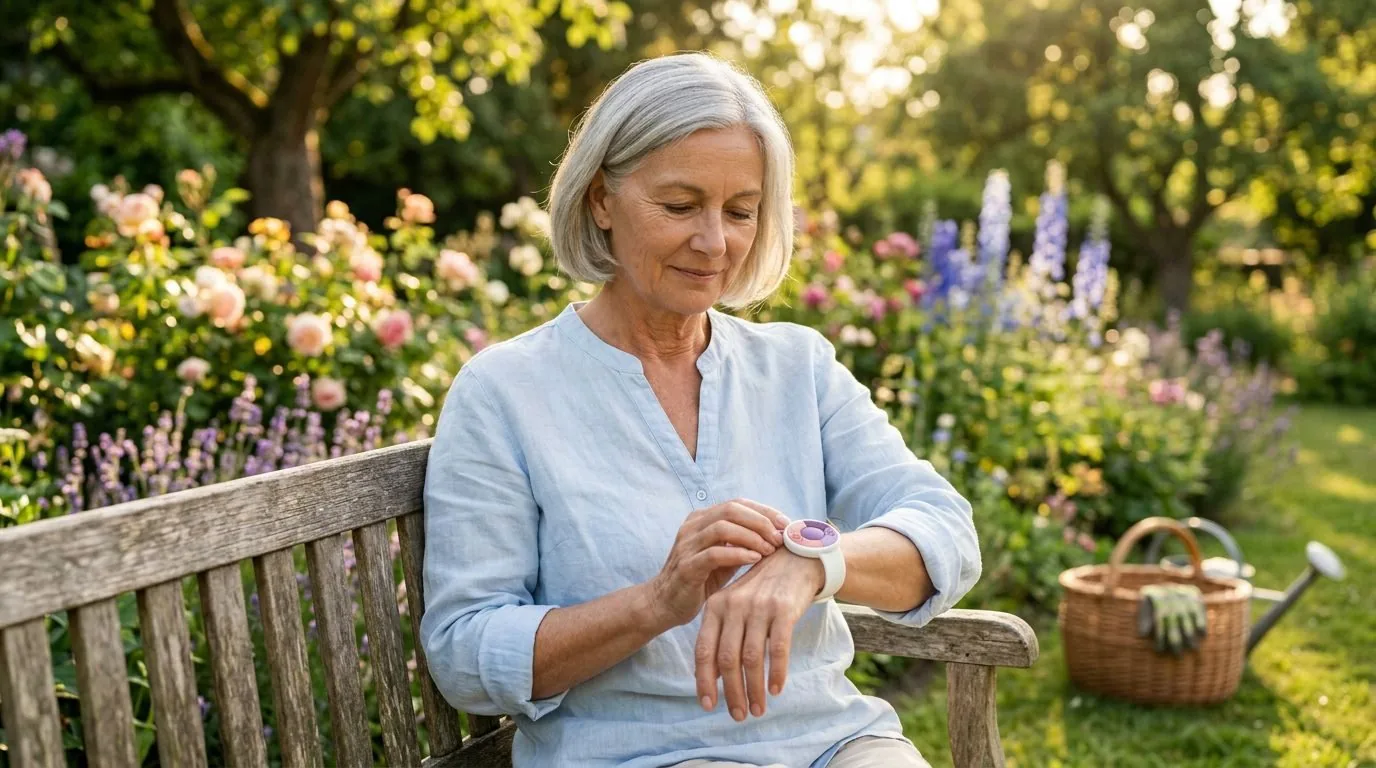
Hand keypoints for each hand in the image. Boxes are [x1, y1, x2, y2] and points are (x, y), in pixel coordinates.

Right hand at [644, 499, 788, 629]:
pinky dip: (738, 554)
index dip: (764, 511)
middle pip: (731, 509)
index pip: (738, 503)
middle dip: (760, 521)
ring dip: (752, 537)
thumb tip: (778, 535)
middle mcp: (693, 526)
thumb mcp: (725, 555)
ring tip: (769, 550)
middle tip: (779, 538)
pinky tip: (754, 559)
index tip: (786, 524)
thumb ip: (743, 542)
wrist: (665, 603)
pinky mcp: (686, 566)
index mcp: (702, 518)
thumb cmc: (701, 579)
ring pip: (723, 527)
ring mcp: (687, 544)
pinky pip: (714, 553)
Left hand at [694, 544, 825, 721]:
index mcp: (715, 606)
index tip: (708, 705)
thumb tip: (712, 676)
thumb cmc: (762, 589)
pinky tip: (776, 689)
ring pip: (752, 658)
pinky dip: (776, 672)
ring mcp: (759, 607)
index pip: (704, 650)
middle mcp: (734, 606)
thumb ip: (721, 636)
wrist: (795, 558)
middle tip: (738, 715)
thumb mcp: (735, 605)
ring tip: (757, 709)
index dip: (704, 681)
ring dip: (754, 689)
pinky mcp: (783, 609)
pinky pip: (778, 648)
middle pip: (727, 659)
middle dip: (732, 692)